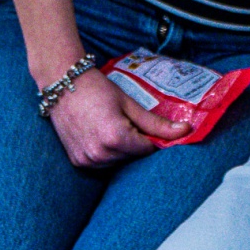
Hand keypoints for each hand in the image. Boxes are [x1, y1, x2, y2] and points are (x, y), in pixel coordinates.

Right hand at [45, 67, 188, 167]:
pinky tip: (103, 134)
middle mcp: (100, 154)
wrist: (64, 86)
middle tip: (130, 121)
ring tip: (114, 125)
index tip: (153, 126)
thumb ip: (157, 123)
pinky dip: (108, 152)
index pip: (148, 149)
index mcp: (116, 138)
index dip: (153, 137)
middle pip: (133, 157)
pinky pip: (102, 163)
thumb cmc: (99, 90)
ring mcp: (87, 160)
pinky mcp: (77, 162)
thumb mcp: (130, 104)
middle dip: (137, 142)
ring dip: (123, 149)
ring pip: (118, 162)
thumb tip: (186, 132)